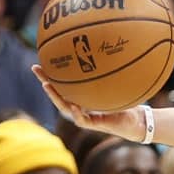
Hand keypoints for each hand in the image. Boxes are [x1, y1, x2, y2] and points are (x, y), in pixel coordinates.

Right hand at [31, 69, 149, 141]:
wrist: (138, 121)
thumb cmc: (127, 101)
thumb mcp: (117, 84)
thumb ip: (110, 72)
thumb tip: (107, 49)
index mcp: (81, 97)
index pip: (62, 84)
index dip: (51, 73)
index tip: (41, 59)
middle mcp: (79, 106)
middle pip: (57, 93)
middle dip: (45, 80)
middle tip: (35, 67)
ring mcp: (84, 116)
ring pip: (64, 106)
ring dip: (54, 96)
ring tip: (46, 85)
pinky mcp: (93, 125)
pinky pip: (81, 119)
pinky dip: (76, 113)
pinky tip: (71, 105)